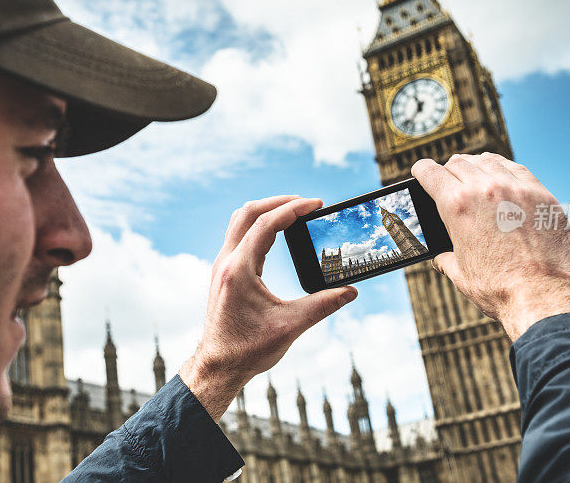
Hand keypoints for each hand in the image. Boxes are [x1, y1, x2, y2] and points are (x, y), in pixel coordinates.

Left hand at [179, 195, 357, 420]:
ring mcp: (221, 266)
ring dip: (265, 211)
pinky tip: (276, 234)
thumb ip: (323, 305)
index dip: (293, 209)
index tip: (316, 204)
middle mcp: (226, 262)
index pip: (266, 224)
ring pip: (239, 221)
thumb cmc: (248, 349)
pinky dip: (258, 225)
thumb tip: (351, 292)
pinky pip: (238, 236)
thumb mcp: (290, 327)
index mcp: (239, 270)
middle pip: (248, 213)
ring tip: (292, 212)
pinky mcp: (223, 273)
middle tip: (306, 203)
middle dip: (279, 202)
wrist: (218, 367)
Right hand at [412, 153, 569, 341]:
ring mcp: (516, 189)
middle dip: (448, 171)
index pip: (430, 172)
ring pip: (489, 160)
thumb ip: (446, 258)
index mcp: (457, 206)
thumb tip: (442, 257)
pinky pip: (518, 170)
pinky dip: (505, 171)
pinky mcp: (542, 195)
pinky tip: (505, 180)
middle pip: (458, 162)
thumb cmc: (500, 290)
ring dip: (477, 166)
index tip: (421, 173)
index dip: (421, 171)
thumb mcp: (460, 274)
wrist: (543, 297)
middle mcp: (485, 189)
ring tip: (477, 177)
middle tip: (449, 181)